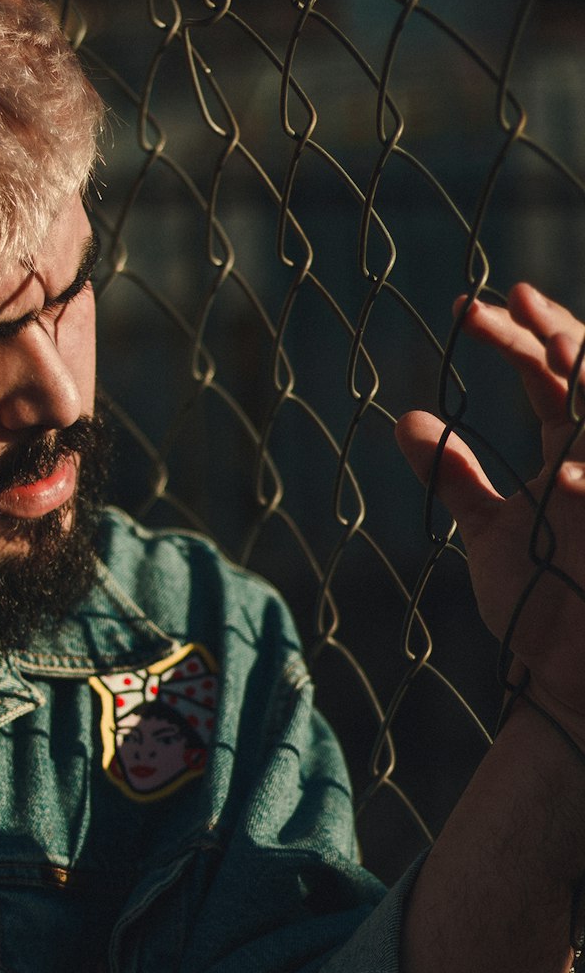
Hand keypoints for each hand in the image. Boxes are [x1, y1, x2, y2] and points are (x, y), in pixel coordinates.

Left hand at [396, 283, 584, 733]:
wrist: (568, 674)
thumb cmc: (535, 602)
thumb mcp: (488, 529)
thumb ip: (453, 475)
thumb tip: (405, 419)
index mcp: (566, 452)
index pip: (544, 376)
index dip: (514, 337)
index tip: (467, 308)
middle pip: (583, 375)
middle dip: (554, 333)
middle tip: (511, 298)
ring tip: (550, 340)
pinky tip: (564, 471)